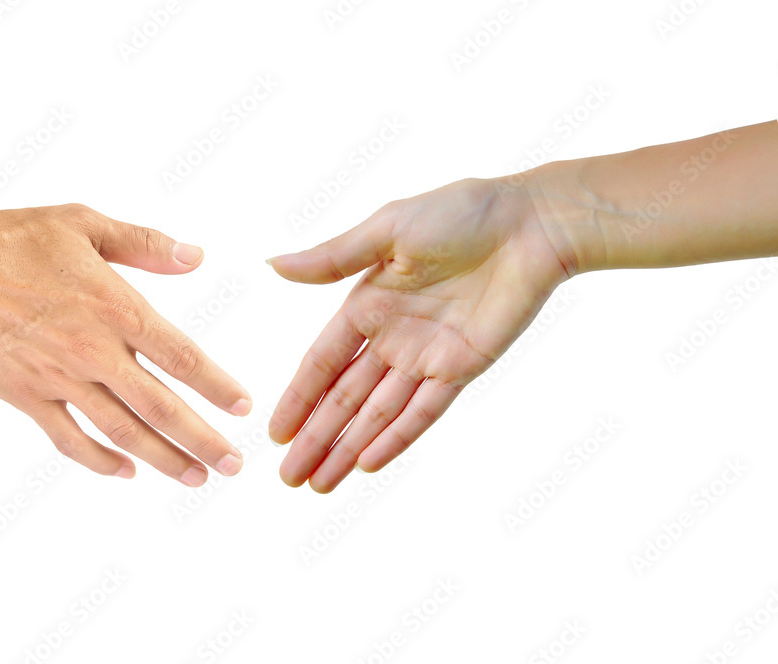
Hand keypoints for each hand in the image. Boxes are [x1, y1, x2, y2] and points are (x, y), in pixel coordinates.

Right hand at [0, 204, 251, 485]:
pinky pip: (67, 440)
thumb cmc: (13, 238)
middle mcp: (94, 352)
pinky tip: (125, 473)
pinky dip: (98, 461)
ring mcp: (59, 379)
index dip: (217, 386)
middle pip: (161, 408)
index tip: (243, 406)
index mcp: (116, 308)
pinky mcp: (25, 397)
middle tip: (234, 464)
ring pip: (121, 432)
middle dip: (203, 439)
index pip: (182, 357)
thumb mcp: (85, 223)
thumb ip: (145, 245)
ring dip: (163, 459)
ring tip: (196, 478)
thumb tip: (197, 256)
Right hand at [267, 177, 573, 491]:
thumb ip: (333, 259)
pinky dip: (396, 437)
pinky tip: (368, 464)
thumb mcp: (387, 229)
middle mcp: (391, 337)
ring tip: (318, 483)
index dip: (298, 398)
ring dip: (348, 448)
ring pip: (378, 414)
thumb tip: (273, 265)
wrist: (531, 225)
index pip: (322, 362)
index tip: (274, 433)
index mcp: (367, 305)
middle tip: (288, 478)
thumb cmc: (461, 213)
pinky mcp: (461, 368)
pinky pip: (424, 411)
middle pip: (344, 399)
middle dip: (316, 438)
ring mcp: (425, 357)